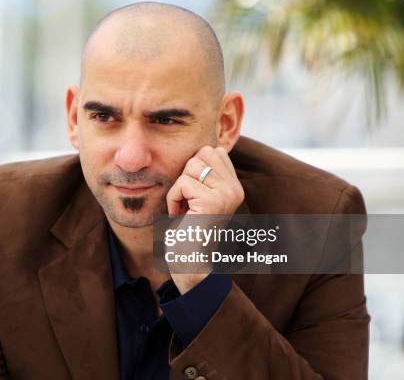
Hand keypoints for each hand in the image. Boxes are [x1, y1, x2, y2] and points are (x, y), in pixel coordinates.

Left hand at [165, 146, 243, 292]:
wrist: (190, 262)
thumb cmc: (188, 229)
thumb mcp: (200, 195)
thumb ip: (206, 173)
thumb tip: (211, 146)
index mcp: (235, 185)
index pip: (213, 150)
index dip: (194, 168)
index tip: (192, 194)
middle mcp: (235, 188)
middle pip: (202, 153)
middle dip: (186, 174)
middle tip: (187, 200)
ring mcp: (226, 194)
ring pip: (190, 167)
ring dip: (178, 188)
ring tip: (184, 209)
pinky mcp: (212, 202)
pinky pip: (182, 184)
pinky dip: (173, 199)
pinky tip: (180, 216)